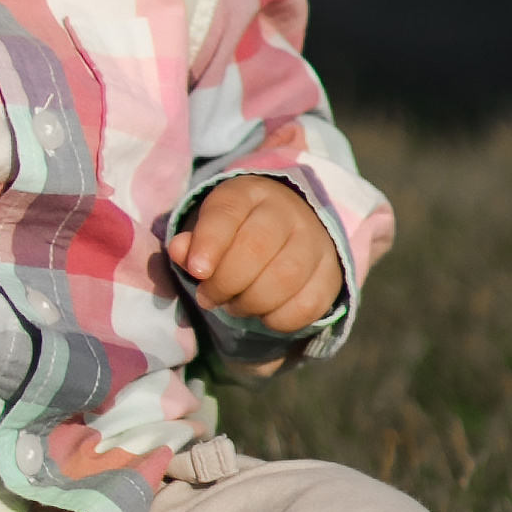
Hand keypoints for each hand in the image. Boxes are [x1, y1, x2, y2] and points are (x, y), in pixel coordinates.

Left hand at [167, 175, 343, 332]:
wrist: (292, 226)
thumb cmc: (241, 230)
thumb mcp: (213, 226)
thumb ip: (193, 241)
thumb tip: (180, 251)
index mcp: (249, 192)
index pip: (229, 212)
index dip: (210, 242)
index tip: (197, 271)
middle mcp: (286, 211)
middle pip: (257, 247)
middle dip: (226, 281)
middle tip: (209, 297)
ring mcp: (314, 241)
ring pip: (284, 278)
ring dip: (251, 303)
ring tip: (235, 306)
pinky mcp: (331, 272)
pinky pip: (307, 305)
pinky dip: (279, 319)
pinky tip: (264, 314)